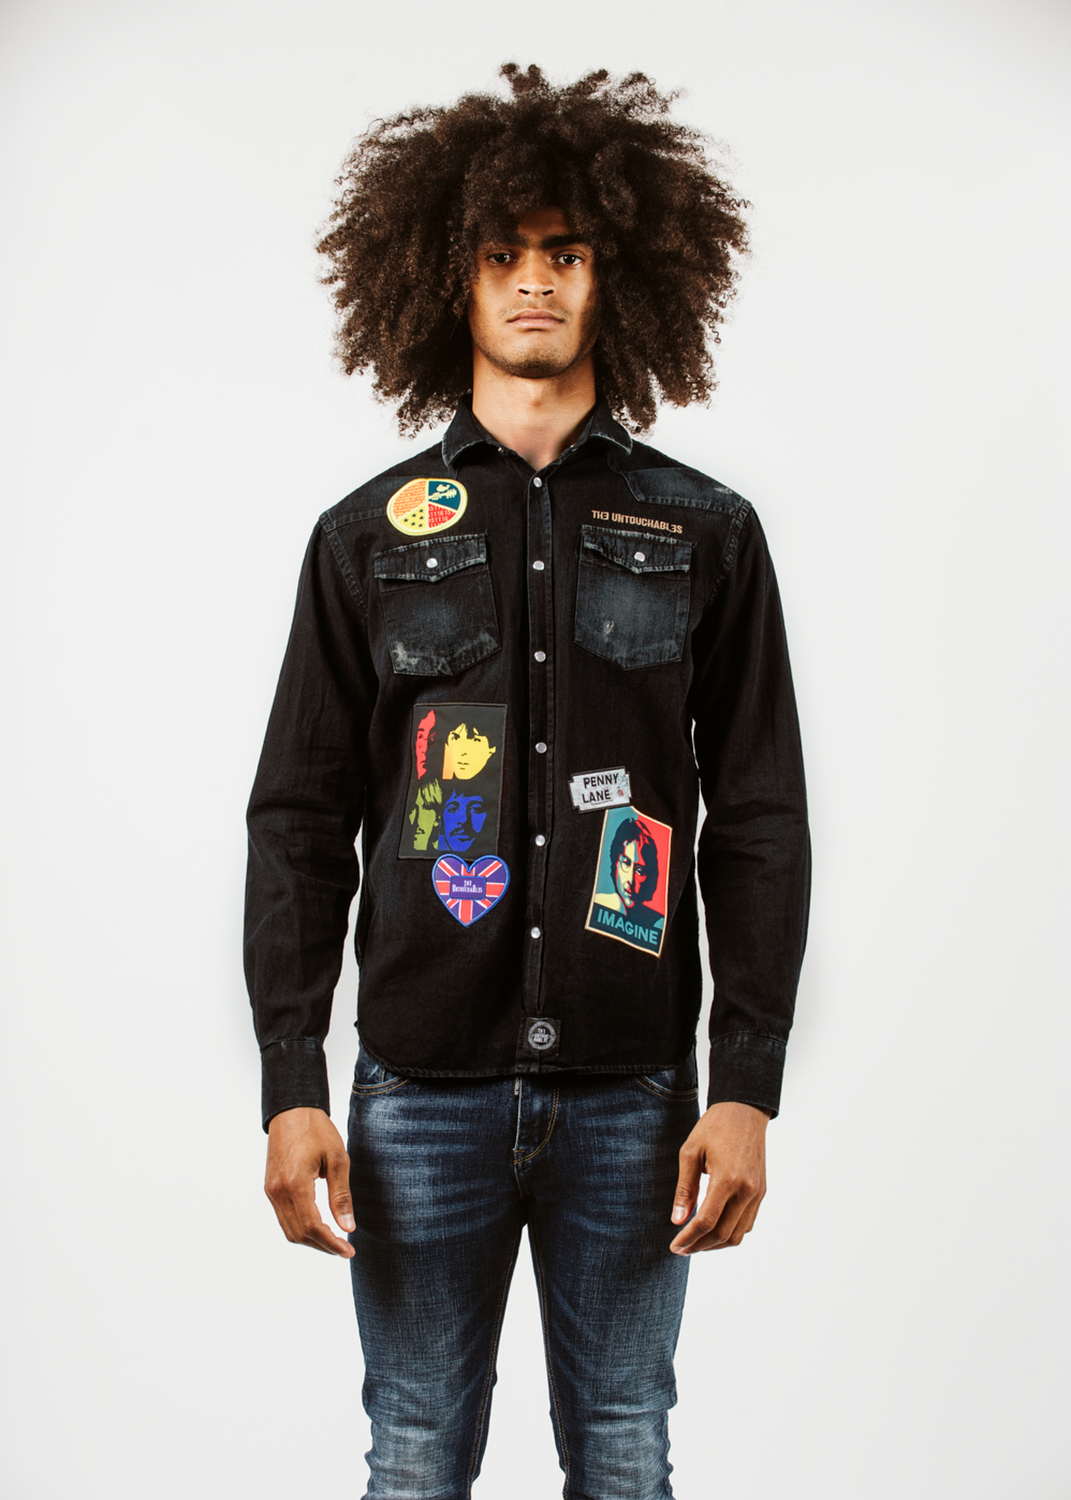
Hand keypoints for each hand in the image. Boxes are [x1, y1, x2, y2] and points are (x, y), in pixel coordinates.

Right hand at [264, 1107, 355, 1257]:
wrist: (292, 1111)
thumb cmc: (316, 1130)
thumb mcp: (337, 1159)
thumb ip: (341, 1196)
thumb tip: (348, 1227)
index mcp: (295, 1184)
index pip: (312, 1227)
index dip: (331, 1243)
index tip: (348, 1250)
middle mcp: (278, 1191)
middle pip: (298, 1234)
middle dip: (322, 1246)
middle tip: (344, 1249)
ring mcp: (271, 1191)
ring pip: (289, 1230)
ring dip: (311, 1240)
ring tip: (334, 1241)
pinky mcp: (270, 1188)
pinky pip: (284, 1218)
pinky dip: (301, 1228)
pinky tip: (318, 1226)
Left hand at [669, 1101, 768, 1254]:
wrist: (744, 1111)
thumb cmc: (715, 1127)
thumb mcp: (690, 1152)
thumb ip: (685, 1189)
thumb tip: (677, 1221)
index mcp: (728, 1179)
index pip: (707, 1222)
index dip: (689, 1238)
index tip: (674, 1246)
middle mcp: (747, 1191)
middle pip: (723, 1234)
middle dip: (700, 1246)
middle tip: (681, 1248)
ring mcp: (757, 1193)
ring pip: (738, 1234)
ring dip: (716, 1244)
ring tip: (695, 1242)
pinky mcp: (761, 1192)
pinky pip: (747, 1223)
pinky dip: (730, 1233)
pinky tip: (714, 1229)